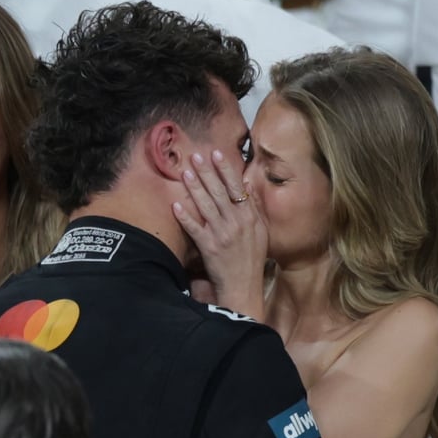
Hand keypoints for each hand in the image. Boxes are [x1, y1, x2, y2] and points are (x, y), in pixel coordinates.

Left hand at [172, 150, 266, 319]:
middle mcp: (236, 222)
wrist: (244, 285)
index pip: (237, 187)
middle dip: (207, 172)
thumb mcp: (261, 231)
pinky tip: (176, 204)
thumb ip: (255, 208)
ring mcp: (222, 234)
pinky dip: (185, 216)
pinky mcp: (208, 247)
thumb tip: (248, 186)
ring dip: (195, 188)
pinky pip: (195, 228)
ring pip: (206, 205)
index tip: (216, 153)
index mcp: (249, 216)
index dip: (226, 169)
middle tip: (196, 156)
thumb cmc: (252, 258)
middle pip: (219, 192)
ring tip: (185, 172)